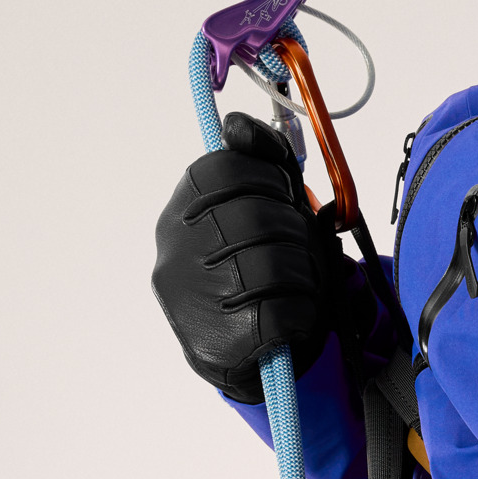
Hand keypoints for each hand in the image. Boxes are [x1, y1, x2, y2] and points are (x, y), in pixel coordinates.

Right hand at [152, 112, 366, 403]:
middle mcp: (173, 251)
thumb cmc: (263, 269)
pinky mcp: (212, 343)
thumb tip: (236, 124)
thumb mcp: (268, 208)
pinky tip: (295, 317)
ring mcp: (189, 298)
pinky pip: (279, 314)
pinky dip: (303, 314)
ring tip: (300, 286)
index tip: (283, 199)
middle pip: (253, 217)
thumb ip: (263, 162)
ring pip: (270, 267)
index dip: (270, 180)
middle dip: (294, 233)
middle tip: (300, 251)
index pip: (224, 168)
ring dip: (303, 276)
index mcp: (182, 212)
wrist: (249, 354)